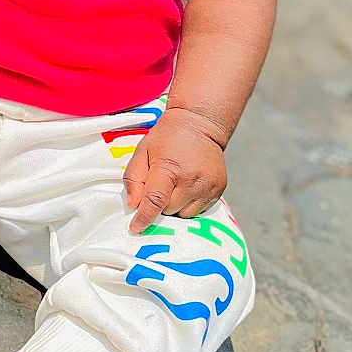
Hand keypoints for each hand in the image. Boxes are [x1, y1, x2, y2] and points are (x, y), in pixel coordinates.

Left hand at [123, 108, 227, 232]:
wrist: (200, 123)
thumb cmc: (168, 137)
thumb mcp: (143, 151)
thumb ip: (133, 179)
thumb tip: (133, 205)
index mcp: (169, 168)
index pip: (155, 200)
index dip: (144, 218)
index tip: (136, 228)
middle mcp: (192, 180)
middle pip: (169, 210)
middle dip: (160, 205)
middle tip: (160, 186)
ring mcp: (208, 186)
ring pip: (185, 214)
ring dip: (176, 207)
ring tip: (175, 186)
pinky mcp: (219, 190)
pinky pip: (199, 210)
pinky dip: (190, 204)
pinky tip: (187, 186)